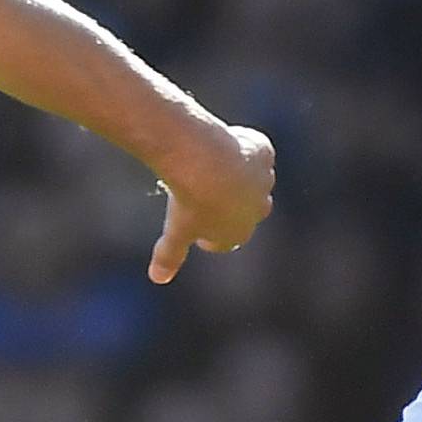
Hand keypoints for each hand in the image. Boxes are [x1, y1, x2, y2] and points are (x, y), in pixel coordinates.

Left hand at [149, 115, 275, 280]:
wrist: (201, 160)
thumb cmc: (189, 200)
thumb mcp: (176, 231)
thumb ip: (169, 256)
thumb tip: (158, 278)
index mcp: (240, 232)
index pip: (229, 237)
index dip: (210, 232)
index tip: (194, 224)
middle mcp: (259, 208)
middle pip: (249, 208)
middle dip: (232, 204)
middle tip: (205, 193)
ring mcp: (264, 180)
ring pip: (255, 179)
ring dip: (240, 175)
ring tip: (213, 165)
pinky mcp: (264, 153)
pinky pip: (257, 152)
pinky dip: (246, 149)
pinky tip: (227, 144)